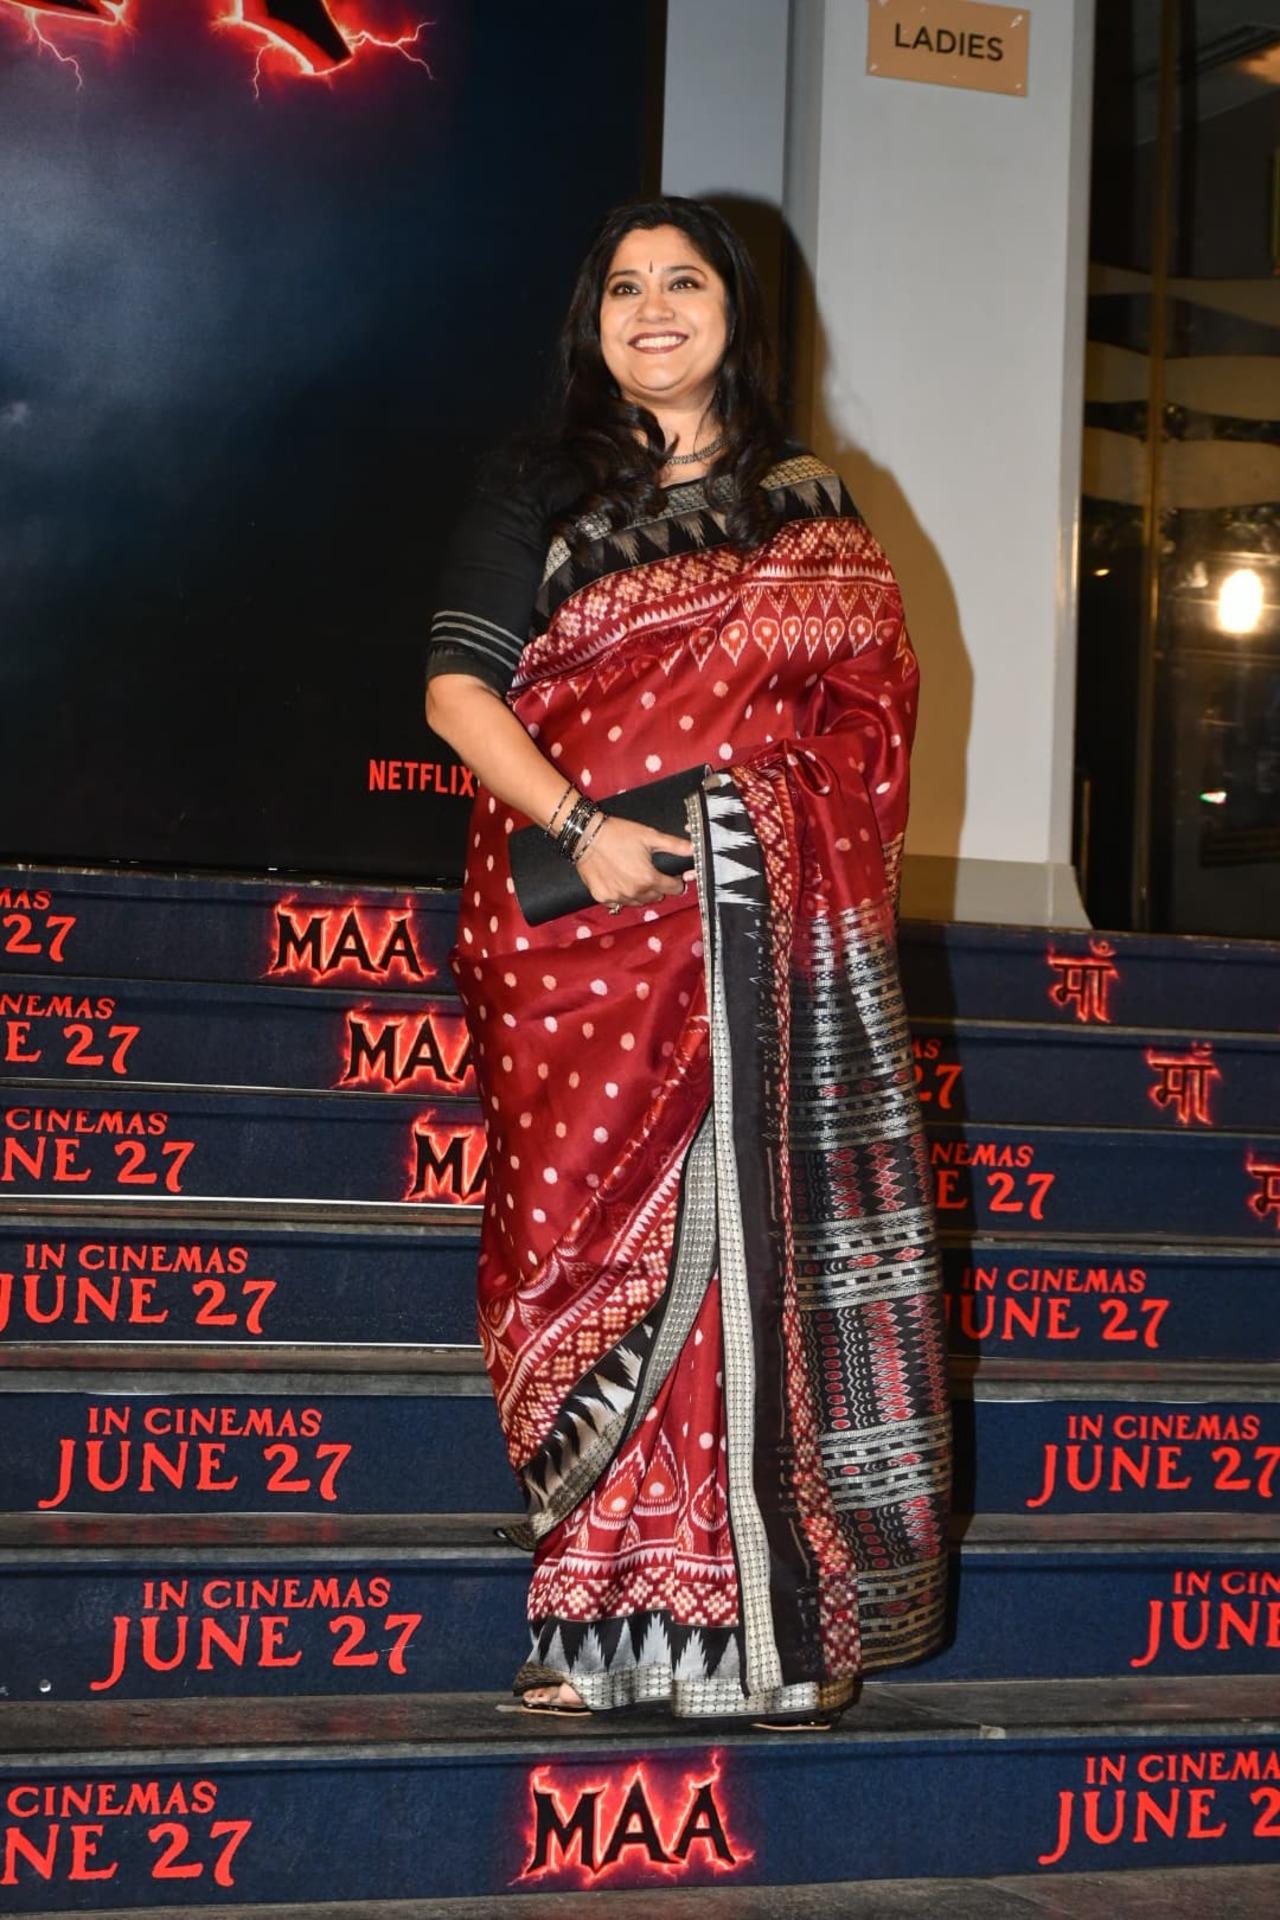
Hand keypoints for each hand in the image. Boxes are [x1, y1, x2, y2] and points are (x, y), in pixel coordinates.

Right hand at [574, 814, 693, 907]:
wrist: (586, 836)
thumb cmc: (619, 834)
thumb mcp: (649, 836)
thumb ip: (674, 845)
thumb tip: (694, 848)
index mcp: (649, 879)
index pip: (673, 889)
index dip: (675, 881)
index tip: (670, 874)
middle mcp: (634, 893)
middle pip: (656, 897)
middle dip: (658, 887)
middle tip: (650, 873)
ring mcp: (617, 897)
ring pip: (638, 902)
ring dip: (641, 893)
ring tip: (635, 877)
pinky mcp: (602, 897)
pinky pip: (619, 903)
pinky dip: (622, 896)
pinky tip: (620, 882)